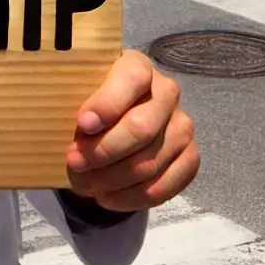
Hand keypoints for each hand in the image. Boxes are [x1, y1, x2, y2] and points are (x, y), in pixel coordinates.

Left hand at [64, 49, 198, 212]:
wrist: (114, 124)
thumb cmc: (91, 106)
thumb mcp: (78, 96)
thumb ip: (75, 105)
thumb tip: (78, 133)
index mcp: (137, 66)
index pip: (133, 78)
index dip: (108, 103)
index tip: (82, 124)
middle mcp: (166, 93)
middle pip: (141, 127)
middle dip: (103, 151)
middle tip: (75, 163)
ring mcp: (182, 126)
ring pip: (149, 163)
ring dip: (111, 180)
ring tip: (86, 184)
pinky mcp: (189, 158)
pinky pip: (163, 187)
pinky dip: (130, 198)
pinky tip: (107, 197)